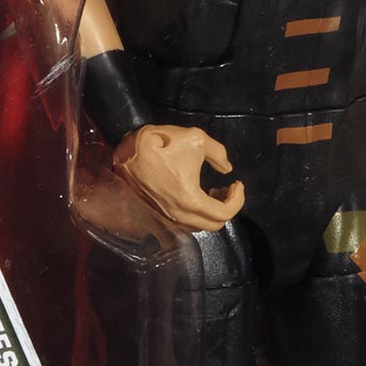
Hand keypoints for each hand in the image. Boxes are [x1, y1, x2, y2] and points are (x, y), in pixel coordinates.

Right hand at [113, 125, 245, 231]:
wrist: (127, 149)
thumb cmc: (162, 143)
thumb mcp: (197, 139)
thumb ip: (219, 154)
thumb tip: (227, 168)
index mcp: (191, 200)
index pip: (225, 212)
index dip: (238, 199)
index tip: (237, 183)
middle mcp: (178, 215)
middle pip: (214, 225)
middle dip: (227, 207)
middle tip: (227, 189)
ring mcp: (166, 216)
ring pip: (198, 226)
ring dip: (210, 212)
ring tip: (212, 191)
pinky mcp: (158, 213)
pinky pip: (183, 222)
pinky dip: (195, 213)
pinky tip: (194, 195)